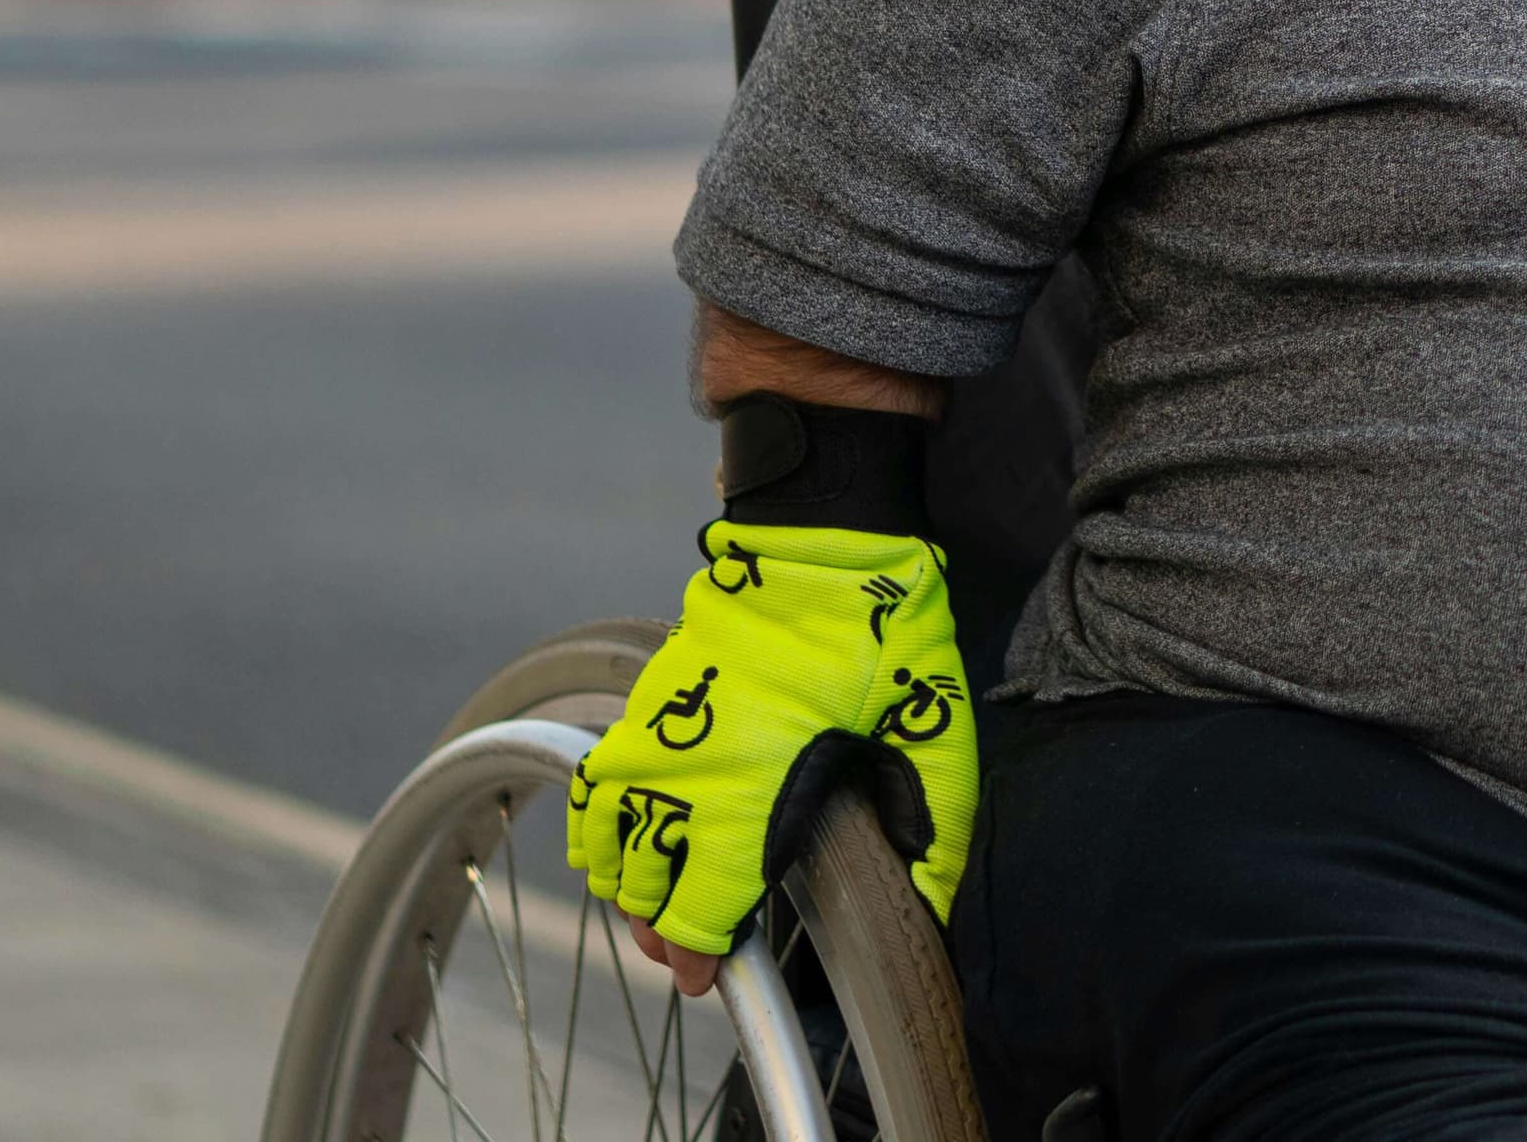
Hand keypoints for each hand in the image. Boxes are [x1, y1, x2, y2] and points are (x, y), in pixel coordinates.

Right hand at [567, 520, 978, 971]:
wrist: (824, 546)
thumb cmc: (882, 643)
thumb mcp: (932, 743)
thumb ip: (930, 838)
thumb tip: (930, 914)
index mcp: (754, 797)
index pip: (696, 913)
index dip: (699, 959)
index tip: (710, 980)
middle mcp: (686, 777)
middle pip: (642, 890)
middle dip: (660, 932)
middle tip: (690, 953)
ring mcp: (653, 739)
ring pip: (607, 847)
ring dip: (626, 888)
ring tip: (656, 910)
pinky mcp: (643, 707)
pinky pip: (594, 790)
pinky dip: (597, 833)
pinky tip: (618, 850)